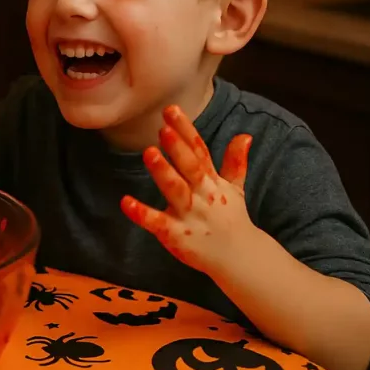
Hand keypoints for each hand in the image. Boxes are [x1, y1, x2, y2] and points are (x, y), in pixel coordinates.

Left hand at [121, 105, 255, 275]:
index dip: (185, 129)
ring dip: (163, 172)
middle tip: (163, 128)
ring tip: (149, 153)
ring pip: (176, 191)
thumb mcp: (235, 189)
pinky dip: (142, 213)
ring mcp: (190, 215)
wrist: (240, 259)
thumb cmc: (231, 220)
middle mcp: (202, 195)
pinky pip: (157, 223)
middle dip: (177, 148)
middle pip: (190, 168)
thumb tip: (244, 135)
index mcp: (212, 181)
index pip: (199, 150)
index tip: (171, 109)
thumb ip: (235, 161)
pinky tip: (125, 202)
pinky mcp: (176, 235)